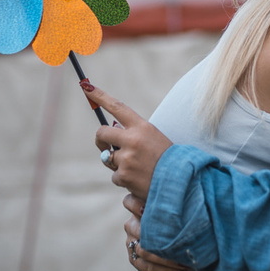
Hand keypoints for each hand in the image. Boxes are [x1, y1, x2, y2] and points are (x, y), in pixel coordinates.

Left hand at [86, 82, 171, 200]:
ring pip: (108, 158)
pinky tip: (140, 181)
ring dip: (118, 164)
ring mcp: (127, 158)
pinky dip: (125, 180)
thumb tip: (110, 141)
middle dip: (101, 139)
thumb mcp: (154, 139)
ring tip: (138, 169)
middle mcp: (132, 140)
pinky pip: (115, 176)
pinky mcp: (124, 176)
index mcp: (142, 127)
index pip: (117, 107)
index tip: (87, 87)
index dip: (100, 96)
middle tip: (107, 146)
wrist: (182, 183)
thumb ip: (133, 136)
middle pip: (102, 133)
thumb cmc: (168, 160)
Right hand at [122, 194, 192, 270]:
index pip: (129, 202)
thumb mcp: (173, 206)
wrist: (176, 236)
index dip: (136, 206)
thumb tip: (188, 195)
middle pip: (139, 230)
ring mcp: (131, 242)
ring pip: (144, 252)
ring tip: (188, 263)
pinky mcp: (134, 258)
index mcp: (139, 206)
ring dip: (168, 260)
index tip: (149, 210)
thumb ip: (173, 201)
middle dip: (161, 238)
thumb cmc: (177, 215)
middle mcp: (132, 224)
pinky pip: (146, 267)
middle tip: (184, 243)